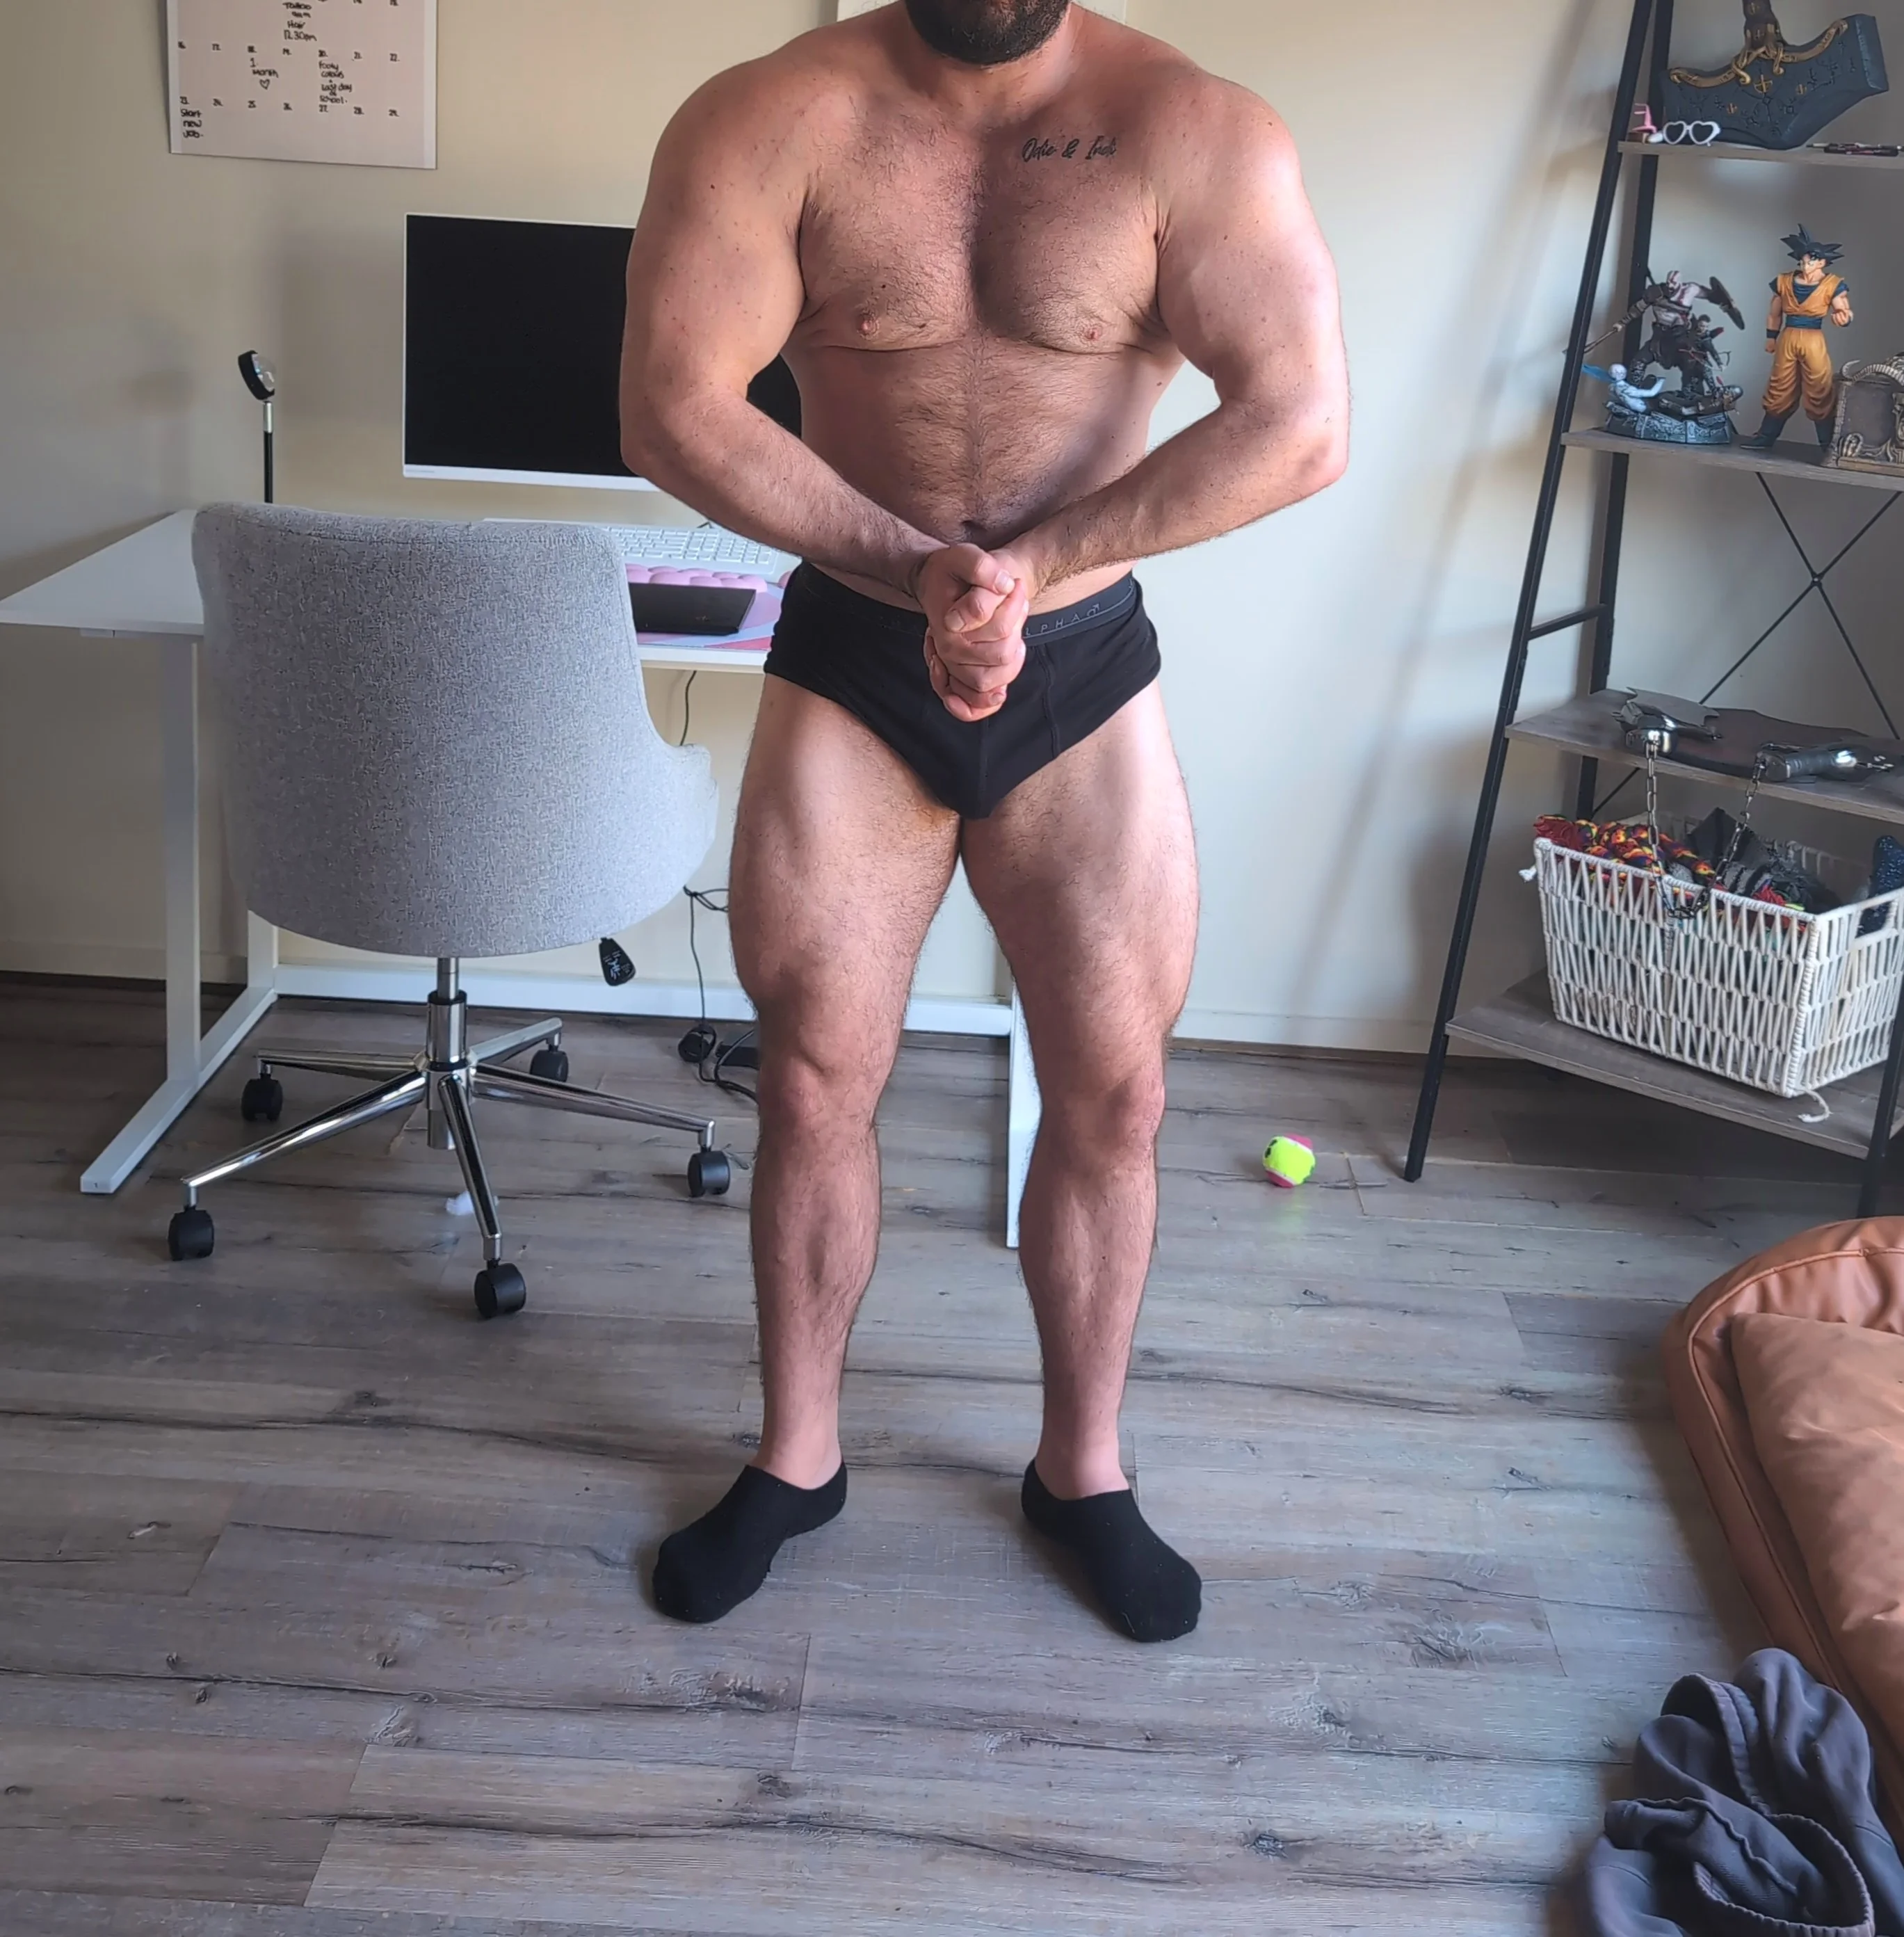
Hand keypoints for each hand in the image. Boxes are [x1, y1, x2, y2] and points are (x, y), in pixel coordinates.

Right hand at [913, 543, 1039, 721]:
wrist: (937, 580)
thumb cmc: (952, 569)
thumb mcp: (965, 556)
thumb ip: (982, 568)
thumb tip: (1004, 586)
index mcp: (949, 628)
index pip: (999, 629)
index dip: (1015, 606)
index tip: (1015, 585)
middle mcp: (948, 652)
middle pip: (1002, 656)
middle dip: (1016, 629)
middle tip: (1016, 604)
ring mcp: (952, 665)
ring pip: (993, 681)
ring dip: (1012, 659)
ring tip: (1013, 633)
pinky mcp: (958, 674)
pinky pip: (972, 705)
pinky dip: (986, 703)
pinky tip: (1000, 693)